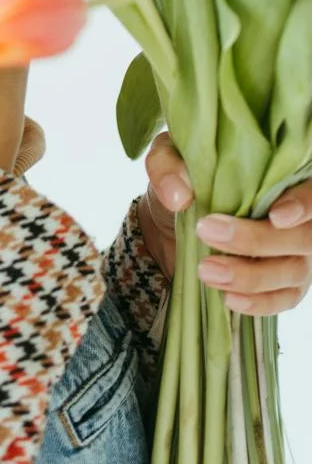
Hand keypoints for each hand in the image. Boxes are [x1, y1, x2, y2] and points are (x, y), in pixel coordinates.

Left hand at [141, 131, 311, 315]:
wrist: (173, 220)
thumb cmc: (182, 181)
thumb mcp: (167, 160)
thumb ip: (168, 166)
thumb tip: (178, 195)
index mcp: (280, 176)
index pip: (311, 191)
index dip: (303, 205)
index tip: (275, 217)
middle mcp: (297, 216)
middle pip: (303, 237)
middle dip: (256, 240)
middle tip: (206, 232)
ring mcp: (295, 252)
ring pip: (293, 271)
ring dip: (250, 275)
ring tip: (206, 270)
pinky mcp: (283, 283)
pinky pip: (284, 299)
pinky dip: (259, 302)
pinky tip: (229, 297)